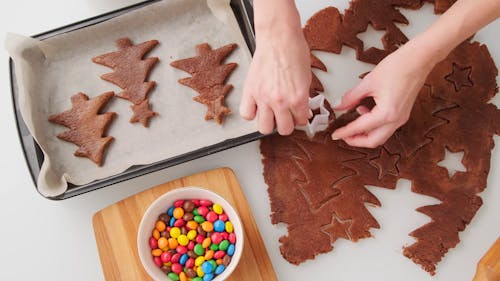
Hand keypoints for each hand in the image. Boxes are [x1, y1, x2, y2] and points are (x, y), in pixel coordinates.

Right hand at [239, 17, 310, 134]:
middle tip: (285, 116)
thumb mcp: (306, 77)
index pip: (300, 121)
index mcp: (298, 98)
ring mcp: (263, 98)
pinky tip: (257, 107)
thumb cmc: (293, 51)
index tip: (298, 115)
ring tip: (271, 114)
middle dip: (286, 124)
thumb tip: (301, 110)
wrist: (278, 37)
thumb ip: (303, 97)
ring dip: (269, 123)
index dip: (300, 118)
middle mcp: (280, 101)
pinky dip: (251, 113)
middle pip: (283, 129)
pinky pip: (247, 114)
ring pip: (264, 128)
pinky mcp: (250, 91)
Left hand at [331, 41, 435, 147]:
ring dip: (366, 134)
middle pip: (373, 141)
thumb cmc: (398, 67)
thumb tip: (340, 106)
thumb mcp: (368, 82)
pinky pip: (387, 127)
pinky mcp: (403, 113)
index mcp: (386, 113)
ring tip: (352, 125)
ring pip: (381, 136)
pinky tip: (365, 112)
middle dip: (356, 140)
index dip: (345, 132)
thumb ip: (351, 97)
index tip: (335, 134)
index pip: (360, 128)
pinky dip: (374, 126)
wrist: (419, 59)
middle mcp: (396, 120)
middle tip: (343, 136)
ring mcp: (402, 118)